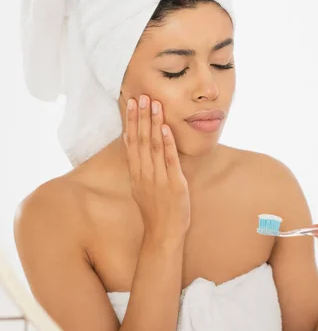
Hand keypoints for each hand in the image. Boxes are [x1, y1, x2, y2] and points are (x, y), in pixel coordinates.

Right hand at [122, 93, 190, 238]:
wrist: (163, 234)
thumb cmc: (155, 212)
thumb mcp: (141, 189)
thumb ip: (140, 169)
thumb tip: (136, 150)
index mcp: (136, 173)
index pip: (131, 142)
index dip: (131, 122)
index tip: (130, 104)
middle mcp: (144, 173)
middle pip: (141, 140)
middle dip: (141, 116)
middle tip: (141, 96)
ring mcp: (158, 178)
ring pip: (154, 145)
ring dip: (153, 123)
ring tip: (154, 104)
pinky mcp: (173, 183)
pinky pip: (169, 159)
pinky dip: (167, 142)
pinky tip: (166, 127)